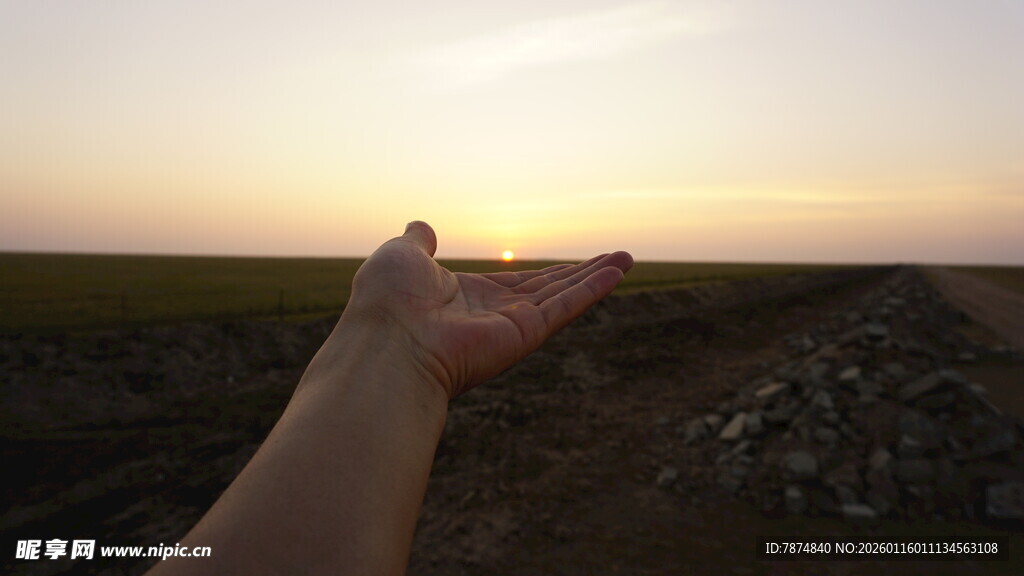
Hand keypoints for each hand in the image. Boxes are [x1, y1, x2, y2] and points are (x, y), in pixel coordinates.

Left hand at [341, 221, 632, 397]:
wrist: (388, 343)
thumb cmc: (386, 303)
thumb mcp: (401, 257)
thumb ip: (418, 243)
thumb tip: (421, 226)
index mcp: (466, 298)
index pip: (517, 283)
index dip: (547, 274)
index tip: (572, 265)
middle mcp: (493, 315)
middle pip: (549, 289)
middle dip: (582, 274)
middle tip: (615, 259)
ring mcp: (510, 326)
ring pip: (563, 295)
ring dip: (597, 276)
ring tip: (627, 258)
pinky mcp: (524, 334)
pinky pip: (565, 307)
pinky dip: (592, 288)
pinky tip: (618, 272)